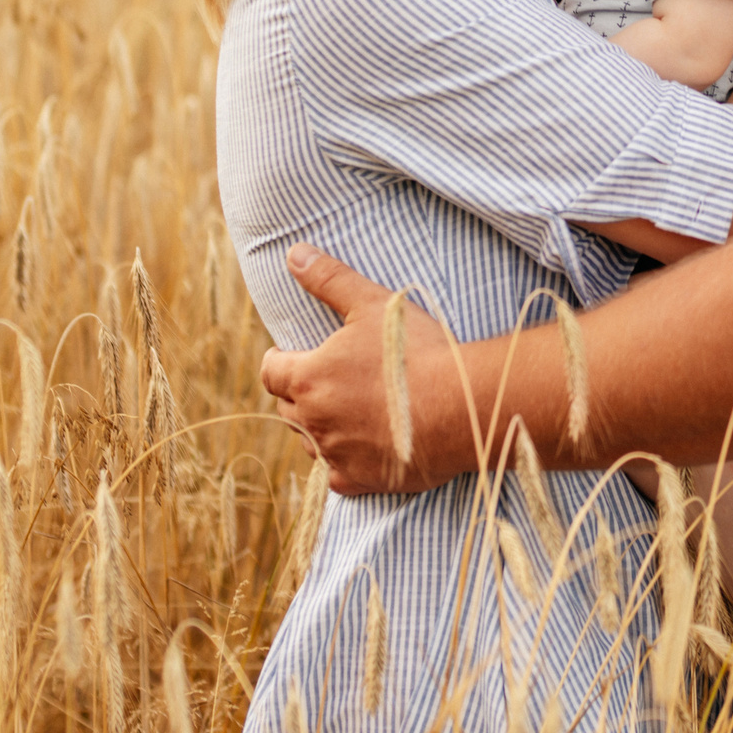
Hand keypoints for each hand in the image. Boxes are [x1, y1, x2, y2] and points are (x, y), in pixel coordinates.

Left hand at [259, 243, 464, 494]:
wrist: (461, 407)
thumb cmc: (417, 352)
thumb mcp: (373, 304)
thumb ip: (329, 279)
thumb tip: (293, 252)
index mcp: (309, 377)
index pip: (271, 371)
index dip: (278, 360)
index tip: (288, 355)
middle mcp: (313, 420)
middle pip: (287, 408)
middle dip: (300, 392)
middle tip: (326, 379)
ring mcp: (334, 453)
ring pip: (310, 441)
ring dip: (320, 426)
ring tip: (346, 409)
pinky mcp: (358, 480)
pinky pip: (335, 473)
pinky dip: (343, 458)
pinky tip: (363, 444)